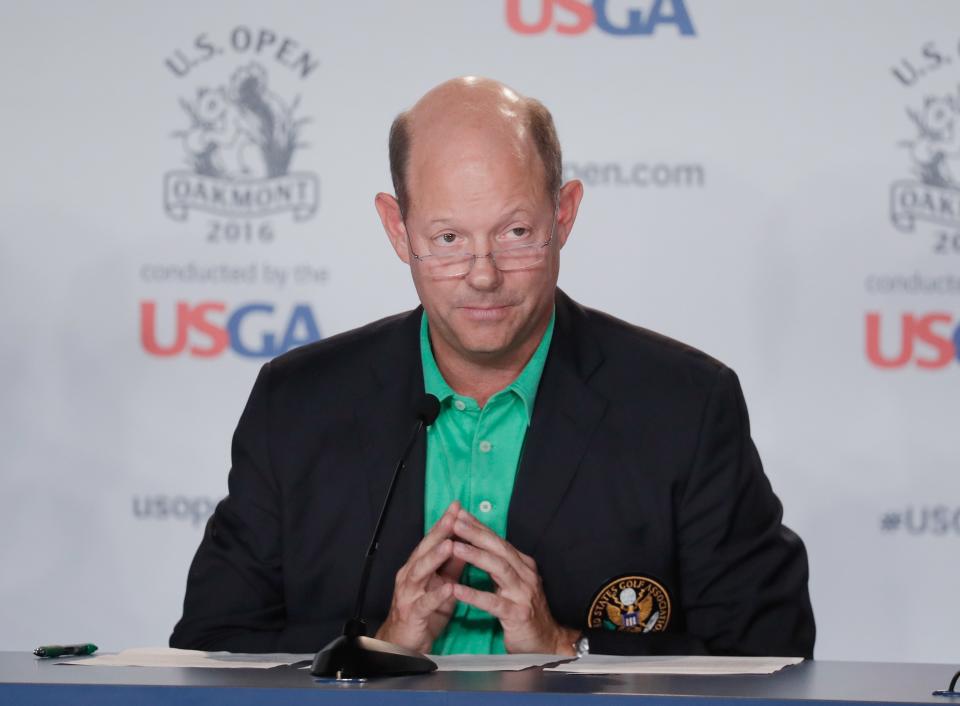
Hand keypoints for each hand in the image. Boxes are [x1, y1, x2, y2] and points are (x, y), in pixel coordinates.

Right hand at [375, 501, 465, 652]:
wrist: (403, 643)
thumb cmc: (424, 612)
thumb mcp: (441, 585)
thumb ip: (451, 566)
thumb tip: (466, 544)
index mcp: (418, 567)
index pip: (431, 540)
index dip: (444, 523)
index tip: (457, 506)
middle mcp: (410, 576)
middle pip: (424, 549)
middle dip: (439, 532)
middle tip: (453, 516)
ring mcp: (409, 594)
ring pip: (420, 571)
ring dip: (435, 557)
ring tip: (451, 545)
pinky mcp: (412, 614)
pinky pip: (425, 603)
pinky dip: (436, 594)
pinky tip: (449, 588)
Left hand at [450, 509, 578, 654]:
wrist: (547, 643)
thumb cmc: (524, 611)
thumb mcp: (513, 584)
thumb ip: (498, 567)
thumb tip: (478, 544)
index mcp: (523, 565)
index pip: (498, 541)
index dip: (479, 527)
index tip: (459, 514)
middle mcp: (526, 575)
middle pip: (499, 549)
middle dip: (476, 534)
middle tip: (455, 521)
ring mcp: (523, 594)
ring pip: (498, 568)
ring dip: (475, 556)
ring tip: (454, 547)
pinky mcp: (518, 615)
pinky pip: (493, 603)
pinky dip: (474, 595)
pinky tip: (456, 590)